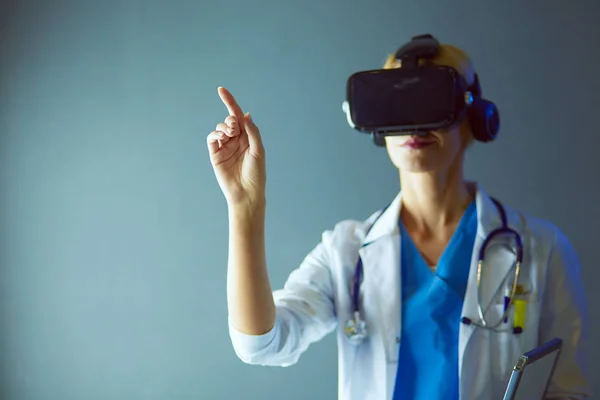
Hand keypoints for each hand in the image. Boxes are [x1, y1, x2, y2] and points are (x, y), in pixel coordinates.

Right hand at [207, 87, 265, 207]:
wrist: (246, 193)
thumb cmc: (256, 173)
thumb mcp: (258, 150)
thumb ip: (252, 132)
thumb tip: (246, 114)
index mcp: (248, 137)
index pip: (238, 116)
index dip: (230, 102)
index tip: (221, 89)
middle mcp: (236, 140)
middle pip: (229, 120)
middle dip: (230, 120)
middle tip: (233, 128)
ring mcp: (225, 147)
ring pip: (219, 128)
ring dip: (223, 128)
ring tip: (228, 135)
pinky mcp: (215, 155)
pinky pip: (211, 139)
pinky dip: (214, 135)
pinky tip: (220, 138)